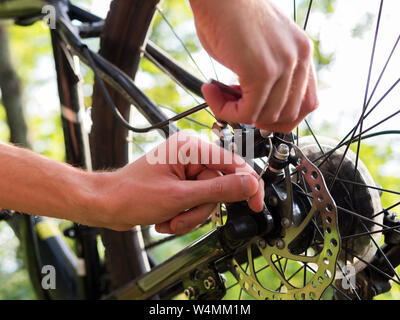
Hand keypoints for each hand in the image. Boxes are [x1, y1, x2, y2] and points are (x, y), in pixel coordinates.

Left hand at [94, 132, 263, 232]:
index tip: (256, 205)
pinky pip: (196, 202)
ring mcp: (186, 169)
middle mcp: (191, 154)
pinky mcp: (182, 182)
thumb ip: (219, 190)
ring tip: (169, 219)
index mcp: (191, 147)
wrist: (108, 205)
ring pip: (208, 199)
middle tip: (180, 217)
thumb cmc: (133, 195)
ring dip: (190, 215)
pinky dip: (184, 215)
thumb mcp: (180, 197)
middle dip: (200, 209)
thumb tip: (249, 184)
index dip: (247, 186)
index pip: (233, 164)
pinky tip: (166, 218)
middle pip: (219, 187)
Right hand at [189, 0, 318, 132]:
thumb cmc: (229, 15)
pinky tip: (210, 92)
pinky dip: (225, 110)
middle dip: (259, 118)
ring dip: (236, 113)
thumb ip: (268, 77)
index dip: (281, 116)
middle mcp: (298, 58)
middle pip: (289, 116)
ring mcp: (282, 65)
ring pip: (265, 117)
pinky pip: (246, 112)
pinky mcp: (261, 71)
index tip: (258, 113)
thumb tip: (255, 106)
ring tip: (217, 94)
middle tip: (234, 105)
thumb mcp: (260, 49)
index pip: (307, 104)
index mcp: (301, 52)